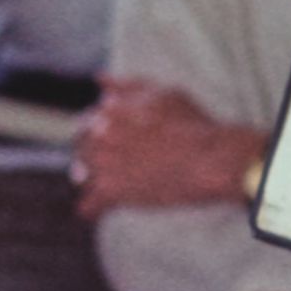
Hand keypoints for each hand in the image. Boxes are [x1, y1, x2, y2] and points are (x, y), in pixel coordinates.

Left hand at [68, 77, 264, 218]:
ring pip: (83, 176)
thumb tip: (98, 80)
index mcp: (108, 110)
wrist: (209, 159)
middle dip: (94, 157)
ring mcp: (102, 163)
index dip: (100, 134)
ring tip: (117, 185)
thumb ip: (125, 85)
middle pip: (82, 149)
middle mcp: (99, 134)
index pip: (87, 122)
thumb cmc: (190, 123)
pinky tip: (95, 211)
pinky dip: (92, 208)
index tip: (115, 143)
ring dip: (93, 181)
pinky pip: (90, 205)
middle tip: (119, 166)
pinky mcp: (112, 192)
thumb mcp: (160, 93)